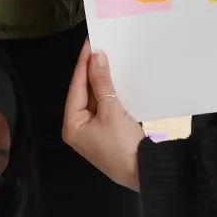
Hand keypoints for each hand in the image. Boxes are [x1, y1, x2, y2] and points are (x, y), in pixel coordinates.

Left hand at [62, 39, 142, 189]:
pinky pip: (104, 107)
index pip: (75, 87)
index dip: (83, 64)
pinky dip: (108, 93)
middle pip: (83, 92)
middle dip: (91, 71)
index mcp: (71, 125)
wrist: (144, 172)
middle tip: (99, 47)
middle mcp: (78, 128)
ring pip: (94, 98)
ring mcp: (92, 131)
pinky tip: (115, 79)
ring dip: (101, 81)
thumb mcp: (111, 110)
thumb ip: (102, 83)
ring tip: (107, 58)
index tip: (89, 44)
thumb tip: (97, 57)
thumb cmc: (122, 145)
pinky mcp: (106, 132)